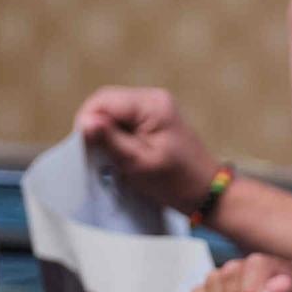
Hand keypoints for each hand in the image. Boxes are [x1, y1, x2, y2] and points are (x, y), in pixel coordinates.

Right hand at [75, 86, 220, 212]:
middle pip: (106, 104)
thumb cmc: (177, 181)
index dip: (88, 122)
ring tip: (112, 156)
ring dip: (106, 133)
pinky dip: (116, 136)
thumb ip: (110, 140)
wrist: (206, 192)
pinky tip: (122, 154)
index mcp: (152, 104)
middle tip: (98, 155)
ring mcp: (154, 108)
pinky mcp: (153, 119)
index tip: (87, 148)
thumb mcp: (138, 163)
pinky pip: (123, 121)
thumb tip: (84, 121)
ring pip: (112, 113)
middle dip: (96, 128)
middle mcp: (153, 98)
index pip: (103, 101)